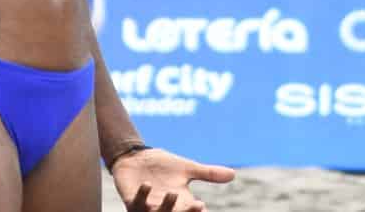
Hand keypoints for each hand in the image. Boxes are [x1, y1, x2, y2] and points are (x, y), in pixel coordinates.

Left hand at [113, 146, 234, 211]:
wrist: (137, 158)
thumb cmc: (163, 166)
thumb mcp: (188, 168)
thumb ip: (209, 174)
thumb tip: (233, 174)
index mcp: (181, 201)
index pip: (192, 211)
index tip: (204, 207)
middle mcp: (166, 206)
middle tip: (195, 205)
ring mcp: (148, 205)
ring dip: (165, 207)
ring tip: (172, 193)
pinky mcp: (131, 199)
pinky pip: (136, 203)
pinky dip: (142, 196)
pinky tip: (147, 185)